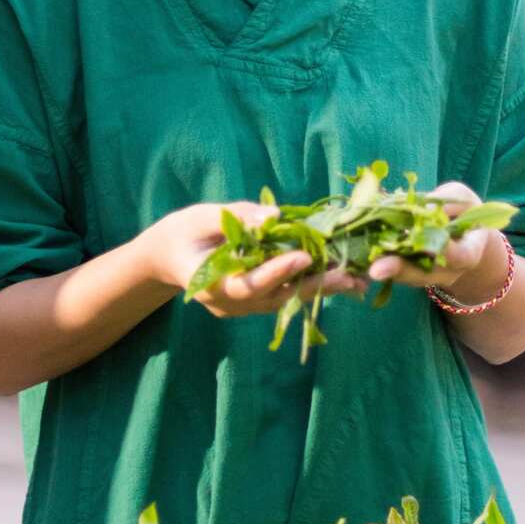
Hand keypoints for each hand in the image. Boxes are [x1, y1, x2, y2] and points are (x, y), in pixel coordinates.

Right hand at [140, 200, 368, 317]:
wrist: (167, 257)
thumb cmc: (182, 232)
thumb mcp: (202, 216)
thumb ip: (237, 217)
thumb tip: (276, 215)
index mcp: (210, 285)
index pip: (247, 284)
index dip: (275, 272)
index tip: (303, 257)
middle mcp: (229, 304)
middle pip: (276, 297)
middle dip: (314, 285)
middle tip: (351, 275)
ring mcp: (241, 307)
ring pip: (285, 299)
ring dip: (321, 288)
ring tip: (357, 279)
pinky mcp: (254, 301)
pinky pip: (284, 295)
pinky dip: (311, 285)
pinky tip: (341, 277)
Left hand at [367, 180, 490, 290]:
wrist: (461, 236)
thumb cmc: (462, 211)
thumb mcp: (460, 199)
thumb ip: (444, 202)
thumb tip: (418, 208)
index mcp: (468, 252)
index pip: (461, 256)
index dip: (448, 253)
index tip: (432, 248)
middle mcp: (447, 271)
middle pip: (424, 275)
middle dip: (399, 270)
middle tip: (376, 270)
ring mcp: (426, 276)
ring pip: (403, 277)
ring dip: (379, 270)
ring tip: (360, 265)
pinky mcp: (407, 273)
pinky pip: (391, 270)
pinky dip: (374, 262)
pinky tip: (356, 255)